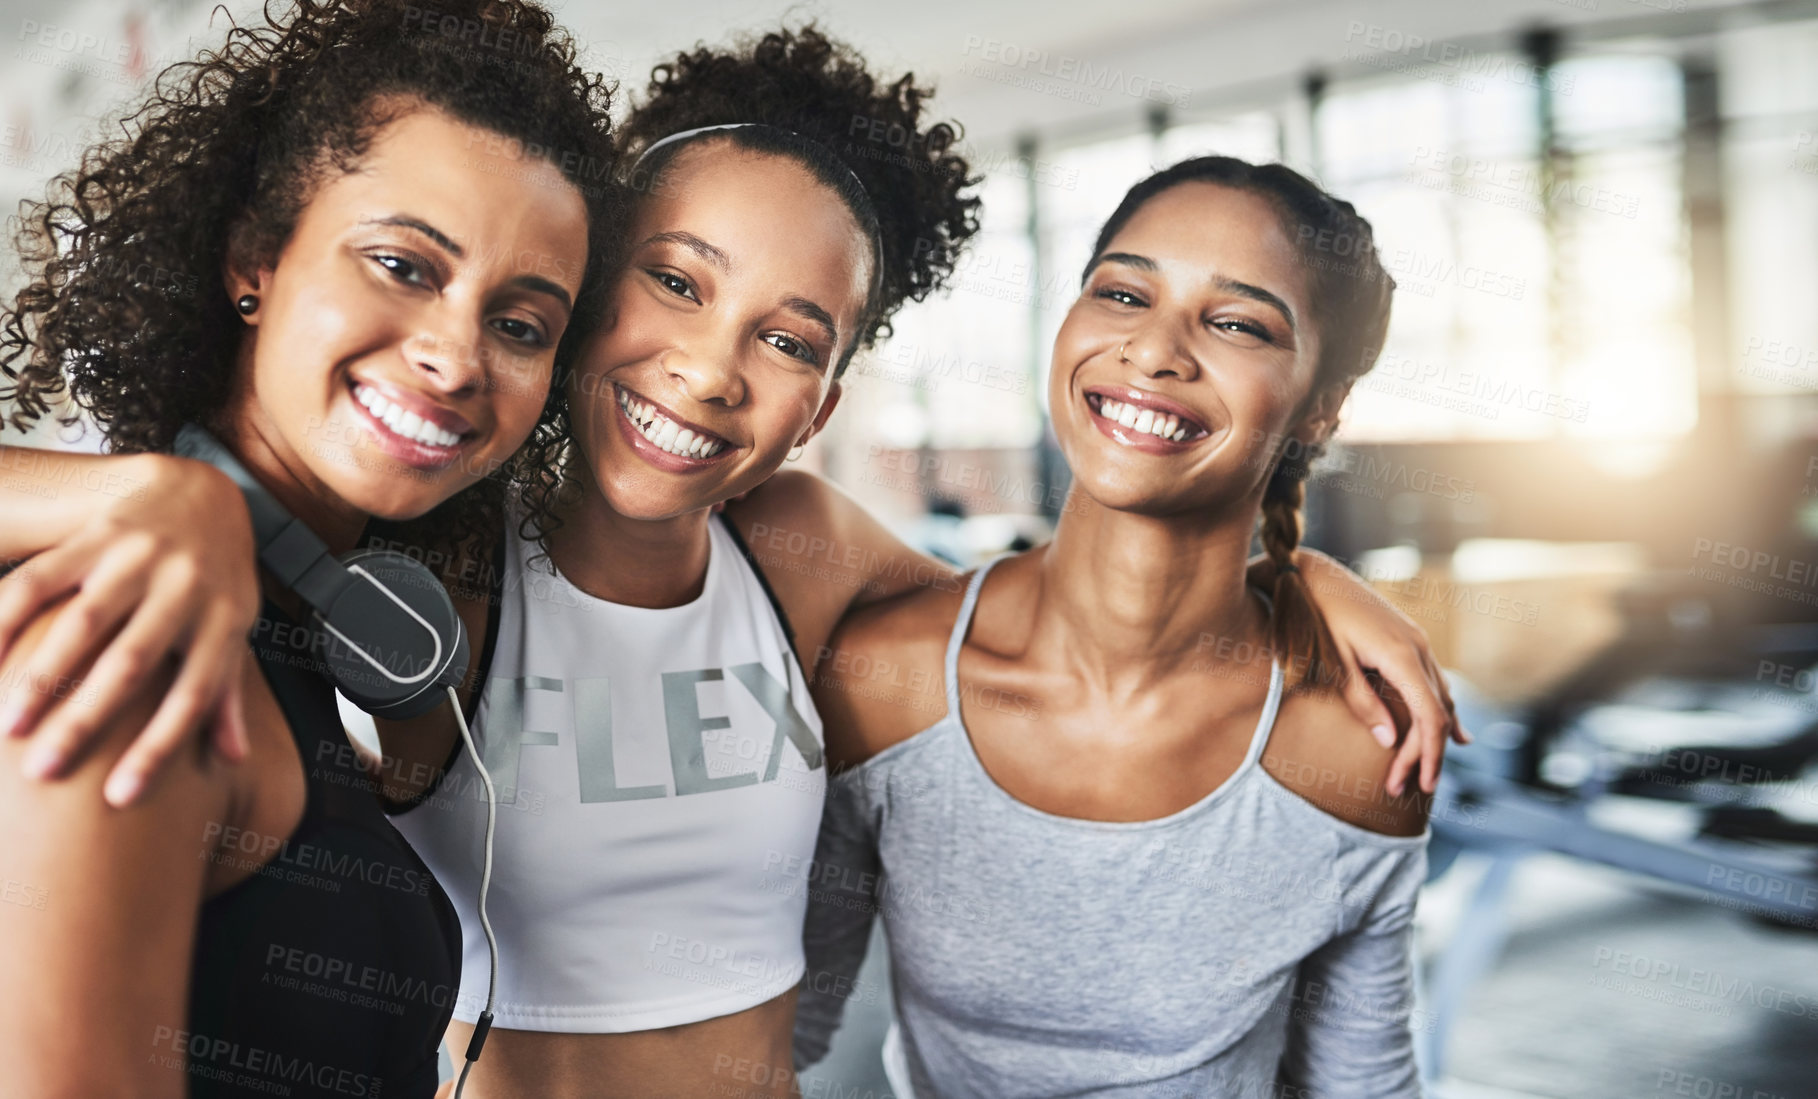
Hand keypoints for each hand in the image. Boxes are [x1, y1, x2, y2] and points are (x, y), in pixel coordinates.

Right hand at [0, 453, 258, 804]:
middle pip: (131, 664)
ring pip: (84, 621)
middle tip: (42, 773)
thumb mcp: (236, 627)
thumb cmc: (217, 578)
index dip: (158, 748)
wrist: (201, 493)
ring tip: (6, 727)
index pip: (193, 696)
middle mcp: (184, 588)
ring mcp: (138, 558)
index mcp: (223, 620)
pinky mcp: (97, 535)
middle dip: (85, 720)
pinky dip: (8, 615)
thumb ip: (228, 691)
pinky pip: (44, 577)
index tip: (119, 799)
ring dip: (41, 675)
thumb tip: (232, 758)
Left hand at [1295, 548, 1469, 797]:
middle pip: (1437, 712)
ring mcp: (1416, 641)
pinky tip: (1452, 732)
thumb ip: (1361, 701)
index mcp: (1401, 656)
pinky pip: (1433, 681)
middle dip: (1424, 753)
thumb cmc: (1314, 618)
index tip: (1421, 784)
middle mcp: (1418, 648)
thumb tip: (1390, 741)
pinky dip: (1440, 709)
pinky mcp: (1407, 639)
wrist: (1310, 573)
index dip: (1429, 754)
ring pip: (1440, 697)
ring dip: (1431, 735)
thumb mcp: (1332, 663)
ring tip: (1421, 771)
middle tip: (1402, 787)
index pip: (1431, 716)